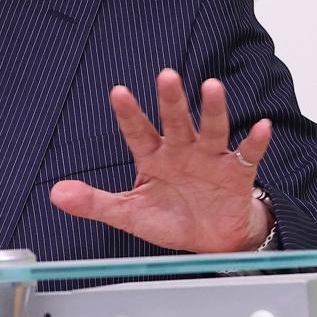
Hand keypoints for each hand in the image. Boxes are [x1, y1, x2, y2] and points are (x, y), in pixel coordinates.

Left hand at [50, 69, 272, 252]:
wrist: (211, 241)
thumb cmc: (170, 218)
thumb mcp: (129, 213)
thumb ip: (94, 202)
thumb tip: (56, 193)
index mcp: (152, 156)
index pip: (137, 130)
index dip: (129, 113)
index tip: (118, 92)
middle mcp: (181, 149)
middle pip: (175, 120)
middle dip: (171, 99)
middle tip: (166, 75)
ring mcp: (210, 158)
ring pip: (211, 128)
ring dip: (212, 108)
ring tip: (212, 87)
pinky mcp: (237, 173)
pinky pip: (247, 155)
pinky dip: (254, 142)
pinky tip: (260, 127)